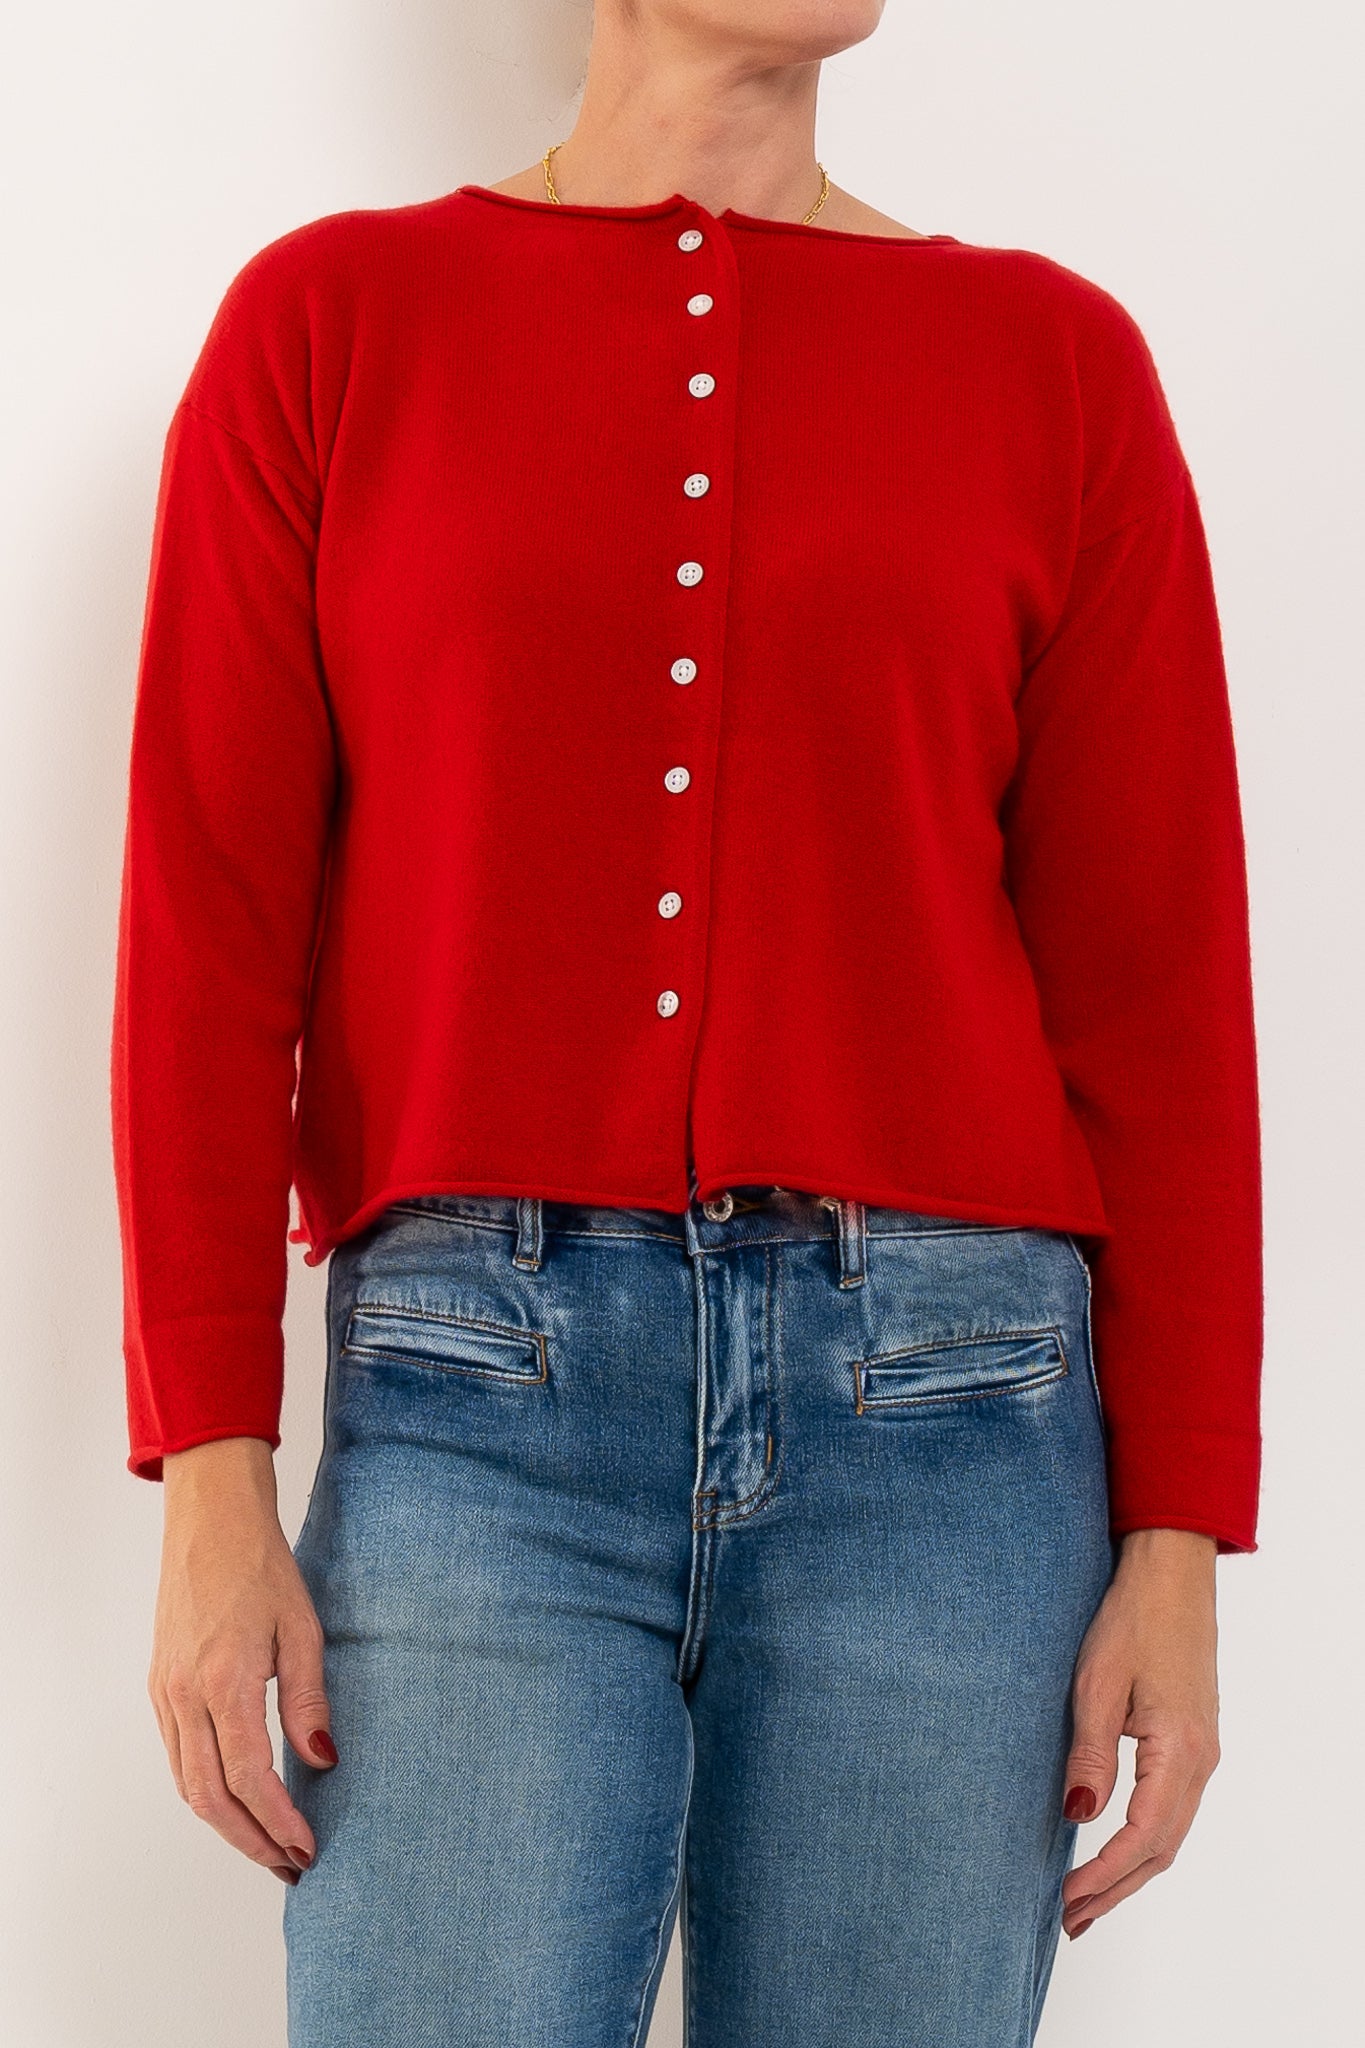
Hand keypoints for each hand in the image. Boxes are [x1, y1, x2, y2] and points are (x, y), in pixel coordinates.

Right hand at [148, 1437, 337, 1884]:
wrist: (212, 1521)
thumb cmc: (262, 1566)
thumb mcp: (302, 1629)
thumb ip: (309, 1700)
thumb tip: (323, 1759)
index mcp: (223, 1682)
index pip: (248, 1778)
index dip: (278, 1821)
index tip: (306, 1847)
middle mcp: (185, 1695)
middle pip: (210, 1797)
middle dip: (252, 1840)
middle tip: (291, 1863)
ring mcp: (166, 1693)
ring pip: (188, 1784)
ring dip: (227, 1824)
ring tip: (268, 1845)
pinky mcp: (160, 1686)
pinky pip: (177, 1757)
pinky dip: (204, 1790)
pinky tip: (236, 1800)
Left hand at [1059, 1526, 1219, 1938]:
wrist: (1172, 1576)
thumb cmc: (1133, 1619)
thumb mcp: (1098, 1684)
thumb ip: (1091, 1753)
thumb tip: (1079, 1816)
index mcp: (1180, 1750)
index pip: (1143, 1837)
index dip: (1104, 1875)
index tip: (1067, 1900)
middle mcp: (1202, 1761)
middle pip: (1162, 1849)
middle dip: (1117, 1889)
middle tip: (1070, 1919)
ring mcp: (1203, 1753)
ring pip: (1171, 1834)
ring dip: (1131, 1871)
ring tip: (1087, 1900)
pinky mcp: (1195, 1741)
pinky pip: (1174, 1809)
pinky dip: (1144, 1841)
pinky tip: (1116, 1849)